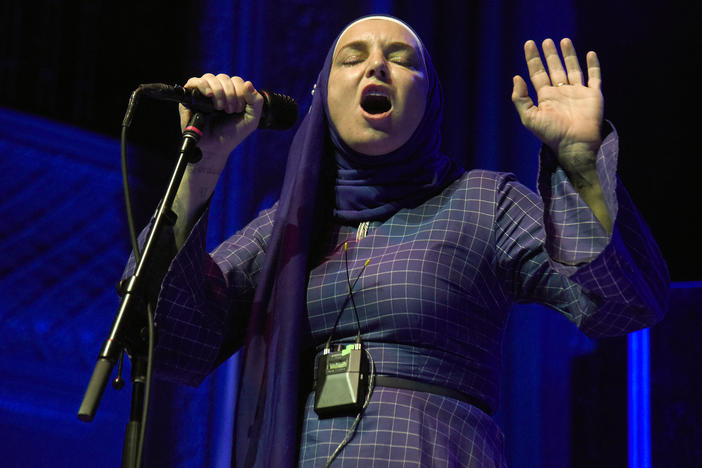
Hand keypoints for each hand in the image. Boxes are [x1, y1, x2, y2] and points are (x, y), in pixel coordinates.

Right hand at [179, 73, 263, 158]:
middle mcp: (217, 90)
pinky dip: (203, 85)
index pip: (236, 81)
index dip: (240, 92)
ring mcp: (203, 93)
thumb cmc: (232, 134)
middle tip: (230, 111)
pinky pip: (194, 81)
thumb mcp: (251, 119)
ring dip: (219, 92)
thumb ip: (256, 102)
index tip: (239, 109)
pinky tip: (210, 95)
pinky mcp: (189, 98)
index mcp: (231, 93)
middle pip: (224, 78)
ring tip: (220, 108)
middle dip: (230, 94)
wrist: (216, 147)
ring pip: (210, 78)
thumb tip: (248, 83)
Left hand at [512, 38, 602, 173]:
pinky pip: (594, 77)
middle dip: (550, 55)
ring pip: (573, 69)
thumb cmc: (551, 133)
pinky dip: (593, 65)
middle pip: (554, 68)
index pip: (537, 74)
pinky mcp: (593, 95)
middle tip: (545, 41)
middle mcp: (561, 93)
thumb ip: (520, 99)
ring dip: (568, 55)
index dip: (533, 59)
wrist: (575, 143)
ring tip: (563, 40)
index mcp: (546, 97)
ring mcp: (578, 93)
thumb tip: (516, 78)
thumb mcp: (529, 117)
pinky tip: (590, 53)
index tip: (529, 44)